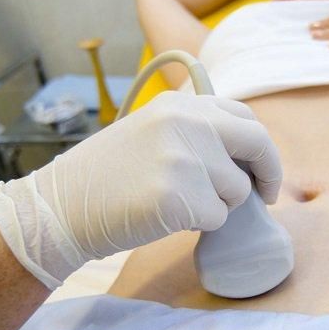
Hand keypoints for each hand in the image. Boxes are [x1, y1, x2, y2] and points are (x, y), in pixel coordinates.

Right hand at [0, 91, 281, 287]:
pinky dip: (200, 225)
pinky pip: (217, 218)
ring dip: (217, 204)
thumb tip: (245, 156)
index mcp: (180, 104)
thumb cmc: (106, 177)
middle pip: (257, 145)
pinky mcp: (179, 196)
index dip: (261, 147)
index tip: (262, 170)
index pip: (245, 118)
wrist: (60, 207)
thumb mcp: (151, 133)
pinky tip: (165, 217)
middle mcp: (186, 122)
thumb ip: (195, 133)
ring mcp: (183, 157)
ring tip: (175, 203)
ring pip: (236, 190)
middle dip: (268, 173)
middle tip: (266, 196)